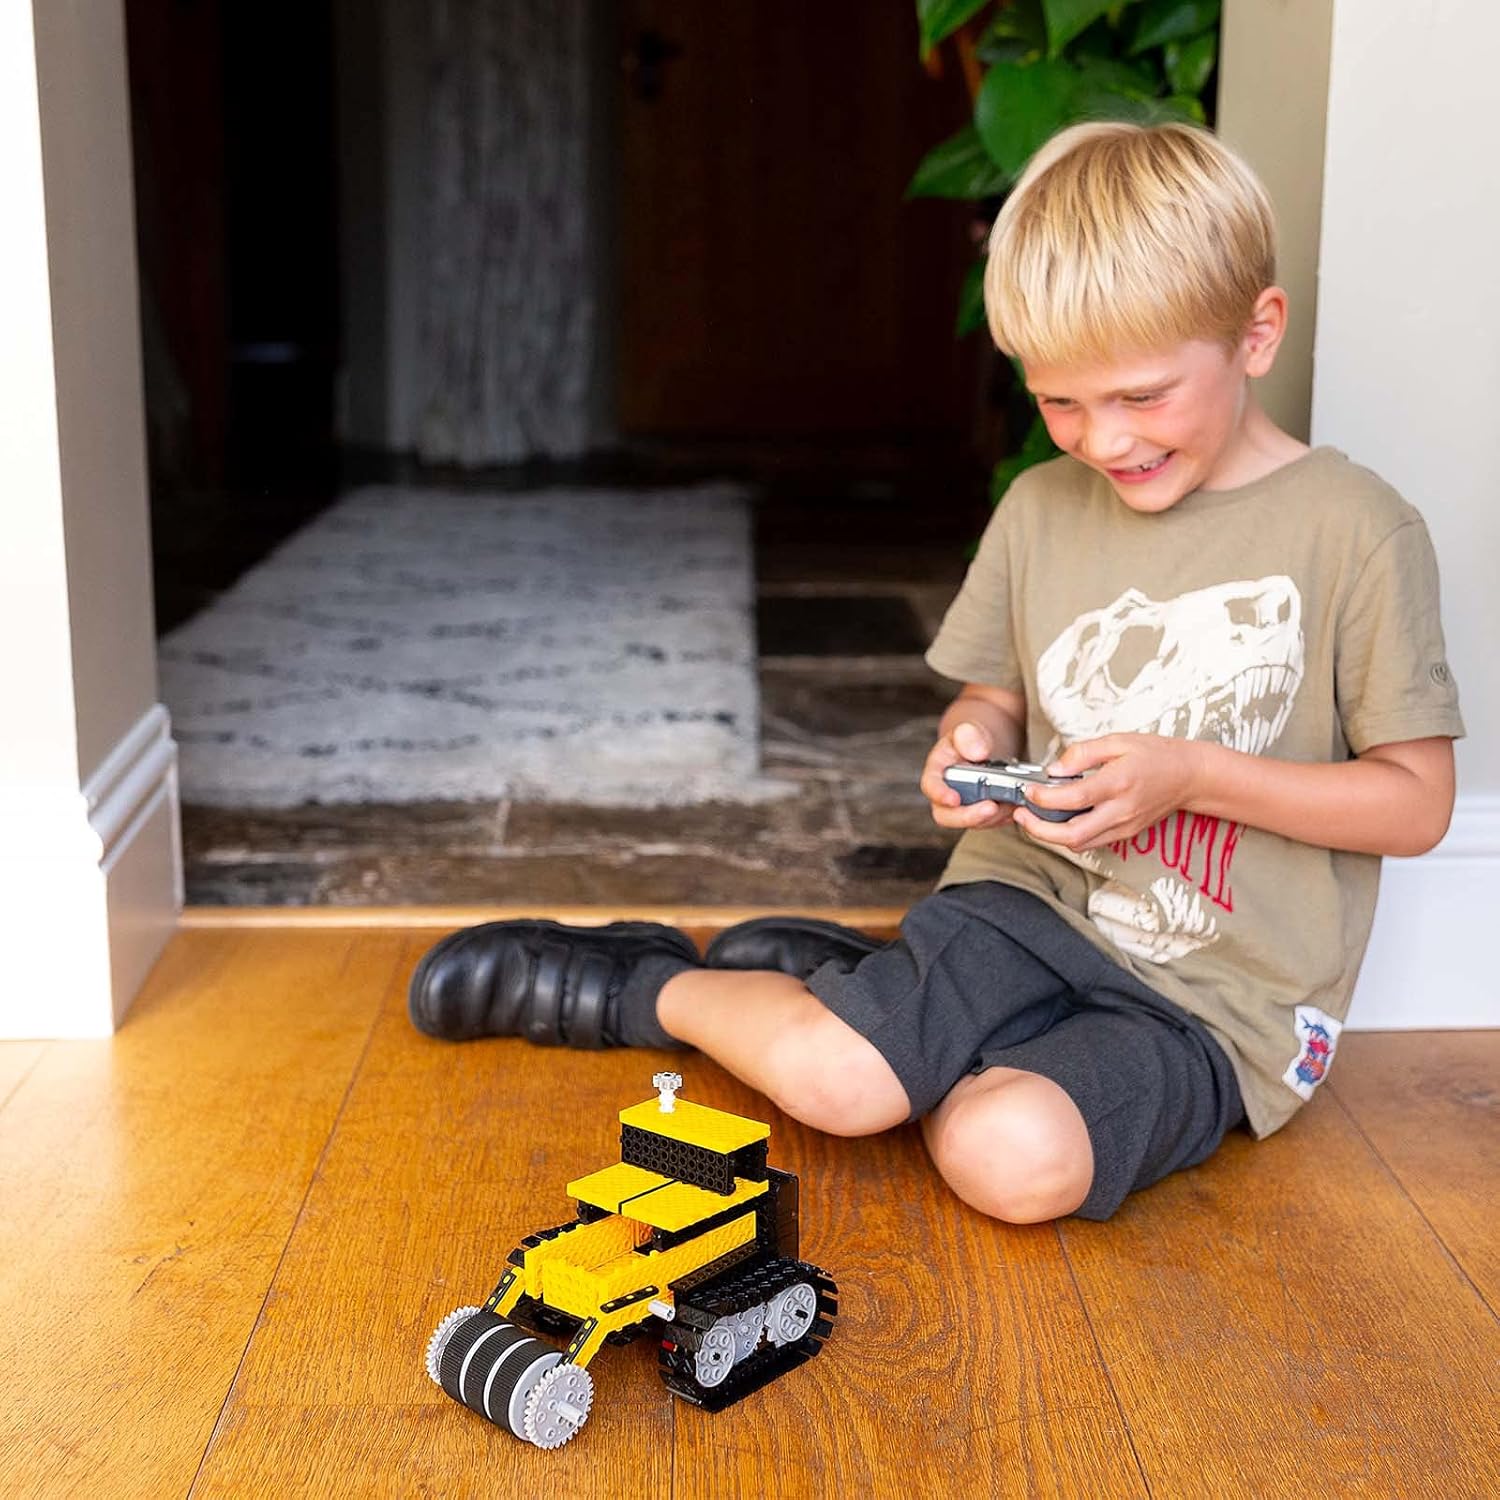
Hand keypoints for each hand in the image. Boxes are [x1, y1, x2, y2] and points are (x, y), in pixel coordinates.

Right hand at [920, 721, 1018, 831]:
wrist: (983, 747)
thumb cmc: (971, 739)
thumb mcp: (969, 729)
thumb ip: (969, 735)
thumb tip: (978, 753)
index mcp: (937, 770)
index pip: (931, 786)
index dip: (940, 794)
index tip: (954, 799)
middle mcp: (945, 793)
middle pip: (948, 815)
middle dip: (970, 815)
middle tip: (992, 806)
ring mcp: (962, 807)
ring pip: (973, 822)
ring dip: (993, 817)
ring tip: (1012, 801)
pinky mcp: (979, 814)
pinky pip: (990, 822)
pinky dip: (1005, 817)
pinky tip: (1016, 804)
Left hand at [1016, 734, 1204, 850]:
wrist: (1190, 776)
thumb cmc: (1156, 754)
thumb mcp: (1118, 741)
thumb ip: (1083, 753)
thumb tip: (1054, 770)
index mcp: (1118, 783)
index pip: (1073, 799)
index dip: (1044, 798)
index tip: (1028, 790)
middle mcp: (1121, 810)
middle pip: (1073, 834)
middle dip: (1039, 830)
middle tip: (1022, 815)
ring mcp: (1124, 826)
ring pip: (1080, 844)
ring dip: (1051, 836)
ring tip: (1035, 818)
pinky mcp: (1126, 834)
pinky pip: (1092, 843)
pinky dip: (1070, 836)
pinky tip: (1059, 821)